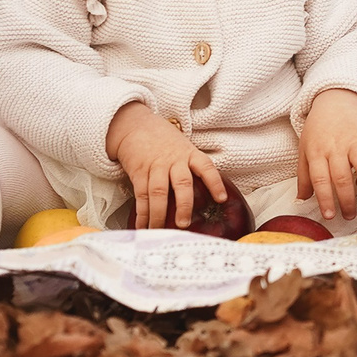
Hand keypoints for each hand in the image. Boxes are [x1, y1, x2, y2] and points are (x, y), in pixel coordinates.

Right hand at [106, 101, 226, 228]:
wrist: (135, 126)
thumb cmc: (164, 141)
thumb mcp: (184, 147)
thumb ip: (192, 167)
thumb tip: (207, 196)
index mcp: (189, 154)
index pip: (206, 167)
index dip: (215, 183)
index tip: (221, 199)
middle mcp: (174, 160)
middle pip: (181, 183)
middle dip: (184, 205)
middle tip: (184, 224)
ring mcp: (155, 166)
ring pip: (158, 192)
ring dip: (158, 214)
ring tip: (160, 230)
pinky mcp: (138, 172)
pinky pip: (141, 195)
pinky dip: (141, 213)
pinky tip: (142, 225)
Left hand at [298, 88, 356, 222]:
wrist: (338, 102)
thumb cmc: (319, 131)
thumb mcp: (305, 150)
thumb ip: (303, 177)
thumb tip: (300, 200)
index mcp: (316, 151)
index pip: (320, 180)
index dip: (325, 200)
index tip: (330, 215)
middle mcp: (335, 146)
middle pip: (342, 178)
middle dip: (347, 201)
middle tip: (349, 214)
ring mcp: (354, 140)